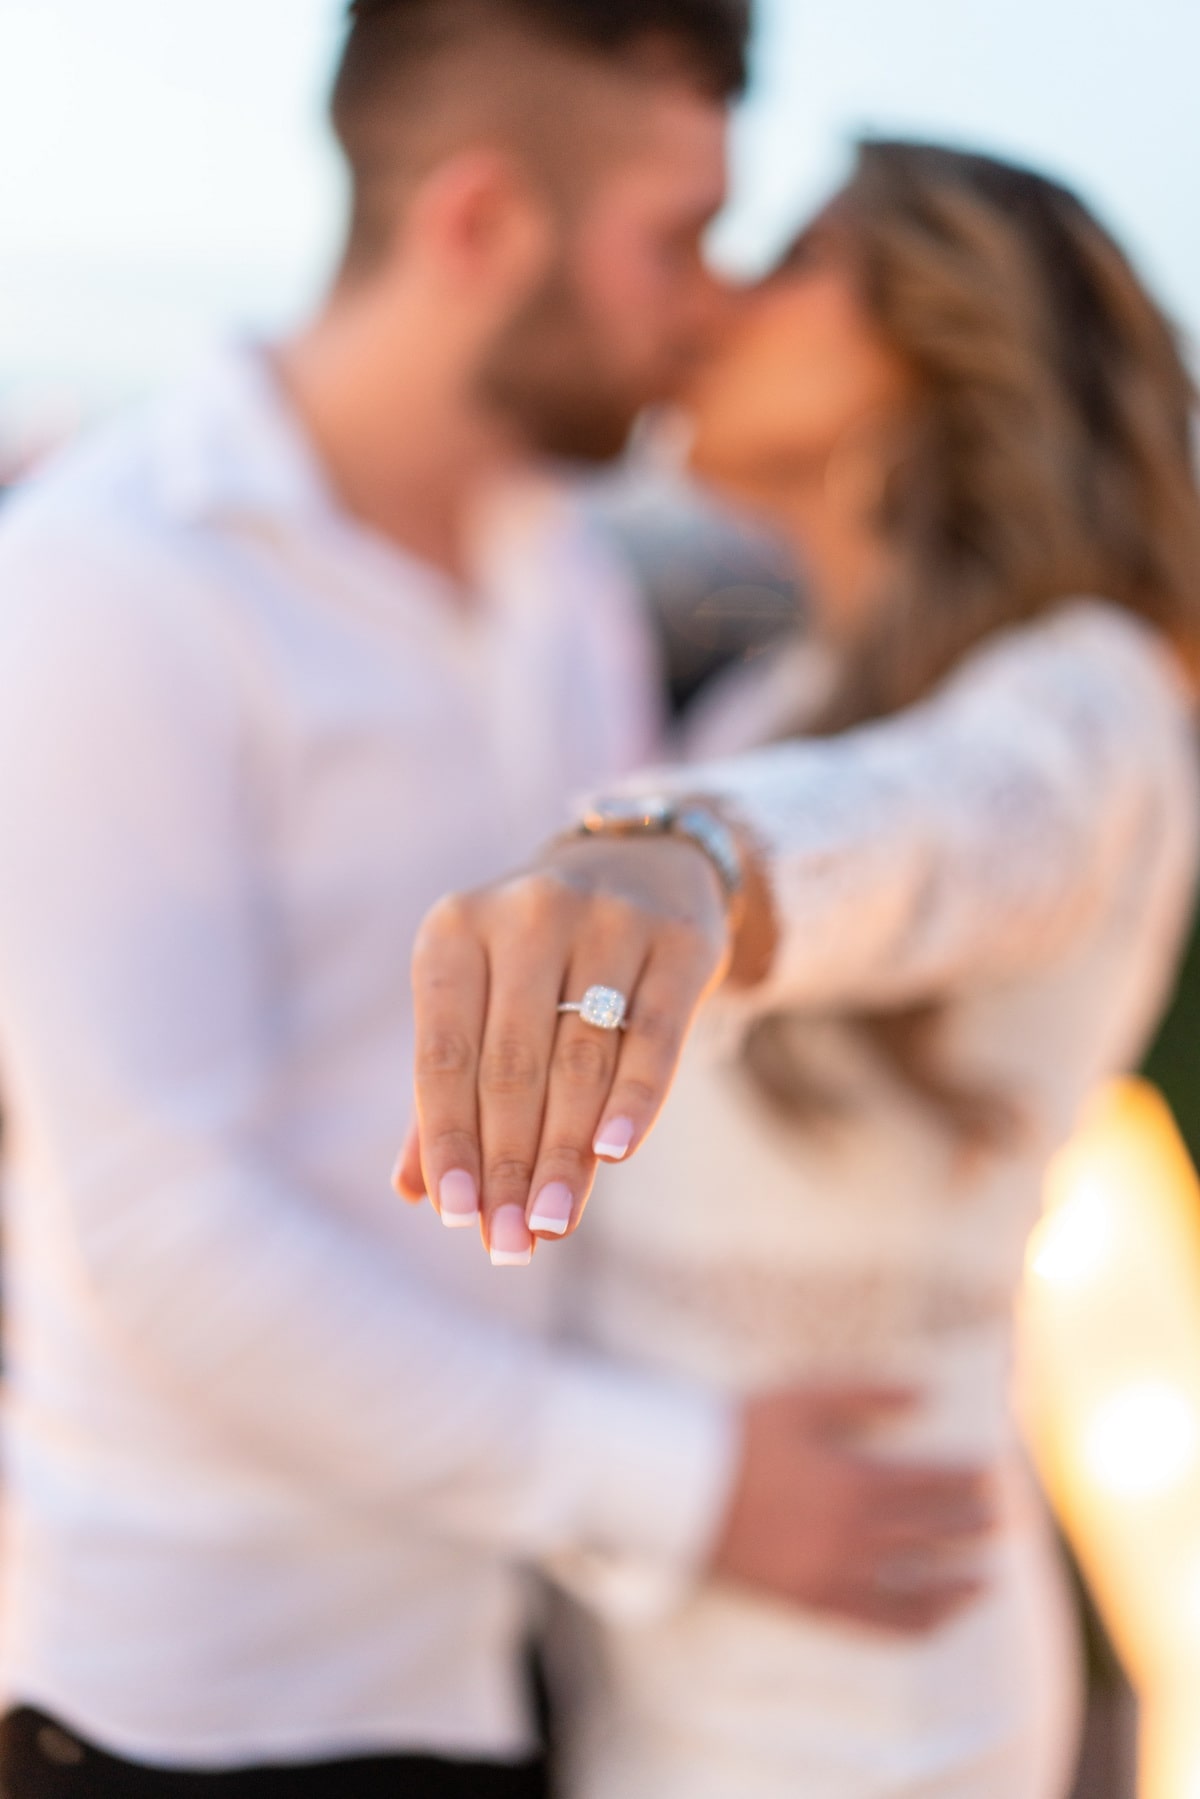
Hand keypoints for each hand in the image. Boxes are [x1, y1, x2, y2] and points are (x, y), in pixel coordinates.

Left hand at [396, 832, 733, 1261]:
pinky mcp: (679, 940)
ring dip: (566, 1152)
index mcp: (457, 930)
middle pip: (513, 1064)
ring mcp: (608, 919)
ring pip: (582, 1057)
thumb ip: (449, 1090)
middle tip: (511, 1240)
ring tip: (554, 1221)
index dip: (448, 1138)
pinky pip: (655, 1035)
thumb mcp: (482, 1002)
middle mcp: (528, 914)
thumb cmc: (539, 963)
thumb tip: (415, 1190)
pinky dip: (634, 1098)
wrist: (645, 868)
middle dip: (509, 1162)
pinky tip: (614, 1154)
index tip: (453, 1214)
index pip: (445, 1053)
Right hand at [713, 1388, 998, 1634]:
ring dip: (958, 1582)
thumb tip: (926, 1391)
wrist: (677, 1489)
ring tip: (989, 1577)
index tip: (995, 1477)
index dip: (967, 1481)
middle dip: (972, 1526)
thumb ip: (865, 1393)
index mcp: (853, 1480)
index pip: (930, 1484)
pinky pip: (880, 1624)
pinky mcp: (812, 1602)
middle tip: (1004, 1520)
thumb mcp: (801, 1398)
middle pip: (930, 1533)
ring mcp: (833, 1574)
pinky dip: (919, 1623)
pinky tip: (940, 1617)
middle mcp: (852, 1534)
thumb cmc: (738, 1431)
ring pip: (915, 1586)